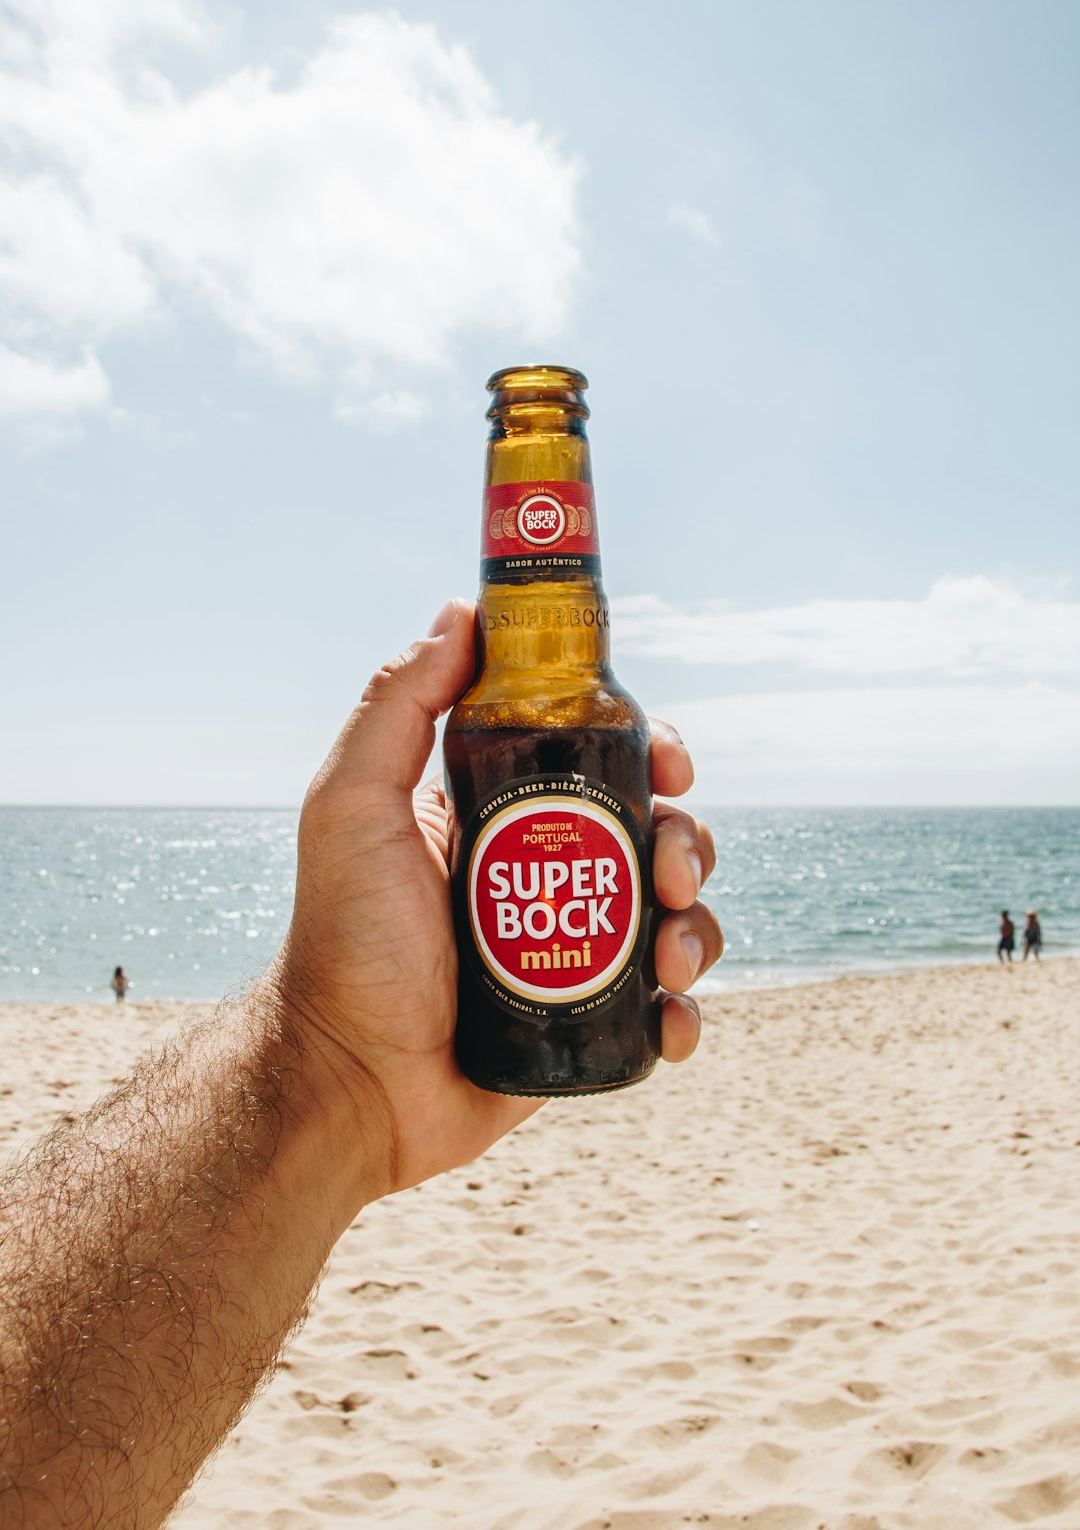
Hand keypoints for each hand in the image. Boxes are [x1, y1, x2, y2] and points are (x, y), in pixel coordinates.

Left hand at [273, 600, 721, 1209]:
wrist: (350, 1084)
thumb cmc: (342, 943)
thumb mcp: (354, 805)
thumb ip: (397, 705)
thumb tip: (463, 610)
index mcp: (499, 815)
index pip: (595, 758)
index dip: (647, 751)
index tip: (669, 764)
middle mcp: (544, 875)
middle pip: (653, 833)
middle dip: (685, 841)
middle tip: (670, 871)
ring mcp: (571, 950)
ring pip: (673, 915)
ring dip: (697, 923)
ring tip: (670, 953)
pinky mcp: (586, 1023)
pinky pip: (664, 1006)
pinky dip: (686, 1011)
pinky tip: (670, 1020)